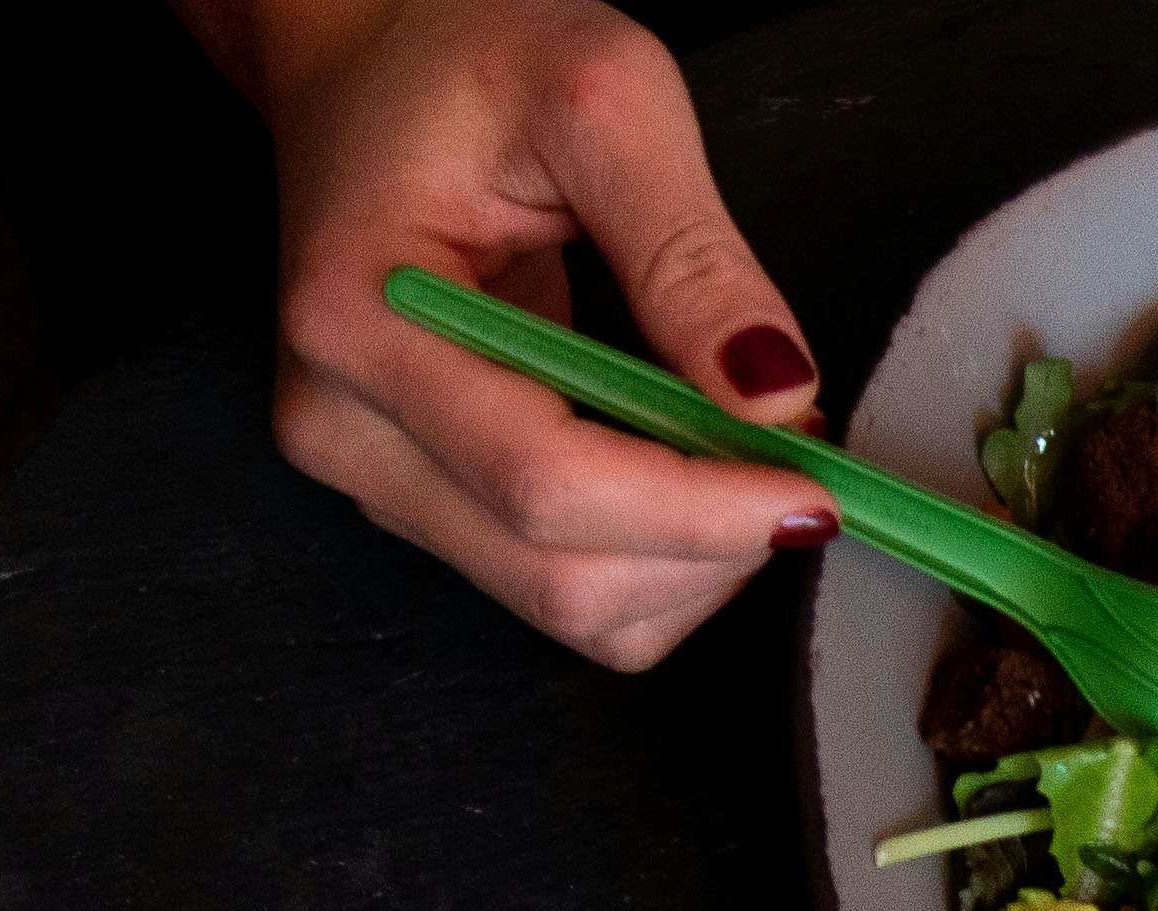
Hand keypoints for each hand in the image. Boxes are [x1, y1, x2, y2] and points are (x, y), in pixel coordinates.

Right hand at [189, 0, 836, 664]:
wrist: (367, 60)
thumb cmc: (464, 53)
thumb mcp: (602, 98)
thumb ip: (689, 252)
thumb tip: (774, 395)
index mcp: (359, 318)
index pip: (545, 484)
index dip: (696, 509)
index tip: (813, 487)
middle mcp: (344, 425)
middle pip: (561, 577)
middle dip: (710, 545)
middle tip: (804, 466)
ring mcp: (374, 474)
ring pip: (571, 608)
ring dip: (691, 564)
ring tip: (744, 456)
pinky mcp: (419, 499)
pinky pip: (563, 586)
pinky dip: (656, 558)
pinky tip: (688, 471)